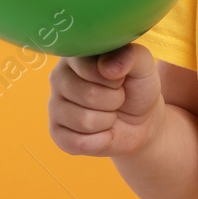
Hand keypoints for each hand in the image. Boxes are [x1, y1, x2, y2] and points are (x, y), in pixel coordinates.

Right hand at [48, 42, 165, 157]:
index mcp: (76, 54)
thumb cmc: (137, 87)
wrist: (141, 121)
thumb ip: (129, 55)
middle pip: (89, 95)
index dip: (114, 78)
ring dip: (108, 121)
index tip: (120, 78)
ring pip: (85, 121)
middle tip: (117, 98)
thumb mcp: (142, 65)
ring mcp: (55, 106)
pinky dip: (101, 140)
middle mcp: (59, 77)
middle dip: (114, 101)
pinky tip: (102, 132)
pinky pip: (79, 143)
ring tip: (110, 113)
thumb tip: (107, 67)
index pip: (90, 67)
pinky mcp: (56, 133)